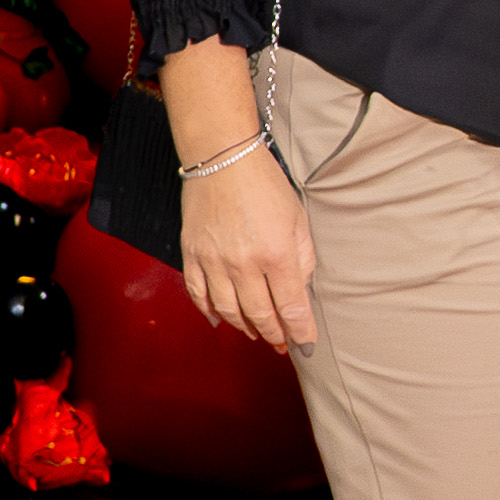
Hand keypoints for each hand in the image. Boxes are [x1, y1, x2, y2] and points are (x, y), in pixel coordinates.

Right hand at [180, 149, 320, 350]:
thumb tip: (300, 289)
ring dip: (245, 327)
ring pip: (228, 311)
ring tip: (257, 332)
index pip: (291, 307)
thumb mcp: (299, 219)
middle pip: (260, 315)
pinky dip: (210, 312)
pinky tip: (222, 320)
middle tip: (282, 342)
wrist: (223, 156)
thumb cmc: (265, 183)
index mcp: (277, 254)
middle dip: (275, 334)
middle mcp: (244, 263)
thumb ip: (303, 258)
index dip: (301, 331)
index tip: (307, 343)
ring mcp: (214, 261)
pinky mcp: (192, 254)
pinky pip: (198, 294)